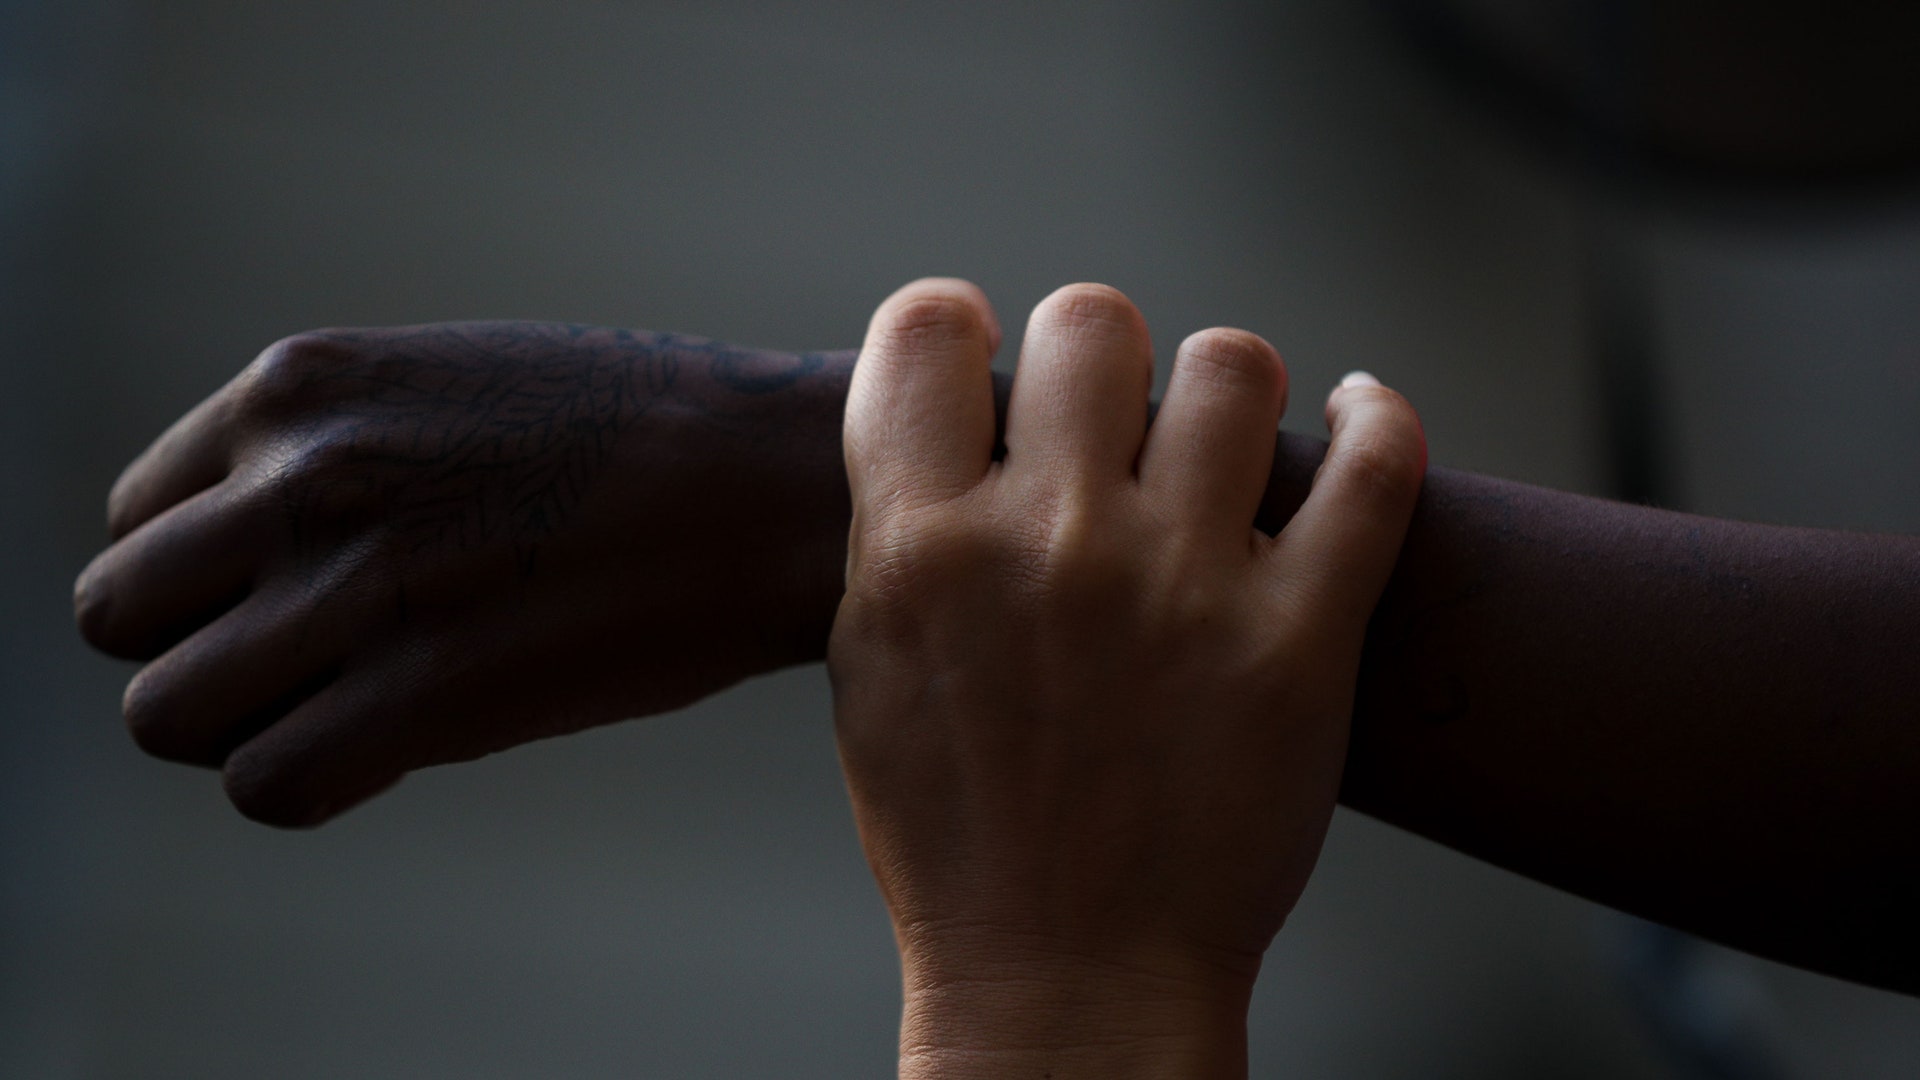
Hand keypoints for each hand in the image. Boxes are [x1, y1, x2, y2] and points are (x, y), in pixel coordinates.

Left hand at [75, 322, 850, 825]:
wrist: (778, 480)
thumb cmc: (645, 433)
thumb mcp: (459, 378)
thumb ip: (341, 440)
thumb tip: (260, 539)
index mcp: (300, 387)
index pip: (137, 521)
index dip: (204, 582)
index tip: (285, 606)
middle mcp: (301, 477)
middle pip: (121, 616)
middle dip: (198, 654)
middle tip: (301, 670)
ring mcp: (355, 587)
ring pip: (165, 713)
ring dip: (242, 729)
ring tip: (346, 711)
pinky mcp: (423, 693)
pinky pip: (264, 783)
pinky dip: (307, 785)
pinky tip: (389, 751)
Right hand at [829, 280, 1425, 1078]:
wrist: (1070, 980)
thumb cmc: (959, 839)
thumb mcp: (877, 673)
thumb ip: (906, 529)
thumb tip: (959, 414)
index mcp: (923, 551)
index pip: (926, 328)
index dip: (957, 326)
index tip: (986, 366)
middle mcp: (1050, 546)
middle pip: (1092, 321)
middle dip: (1097, 359)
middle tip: (1107, 427)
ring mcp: (1185, 586)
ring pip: (1233, 369)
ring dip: (1224, 393)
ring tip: (1217, 446)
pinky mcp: (1303, 637)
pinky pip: (1375, 466)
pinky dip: (1377, 420)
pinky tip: (1358, 413)